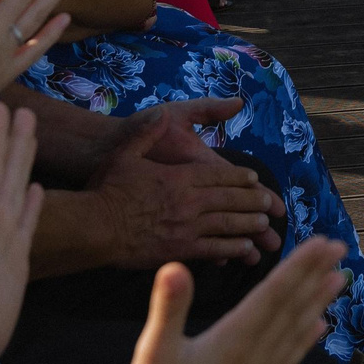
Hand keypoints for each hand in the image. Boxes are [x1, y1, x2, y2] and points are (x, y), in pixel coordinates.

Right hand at [95, 110, 285, 266]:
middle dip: (254, 200)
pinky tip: (243, 250)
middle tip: (270, 204)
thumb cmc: (106, 188)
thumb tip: (162, 114)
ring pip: (228, 224)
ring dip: (249, 224)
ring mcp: (186, 227)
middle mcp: (189, 201)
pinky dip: (231, 248)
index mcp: (180, 176)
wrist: (93, 226)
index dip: (240, 177)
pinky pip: (213, 249)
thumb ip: (148, 131)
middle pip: (231, 198)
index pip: (220, 173)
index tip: (254, 179)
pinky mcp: (179, 250)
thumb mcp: (126, 151)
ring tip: (264, 226)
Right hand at [119, 241, 346, 363]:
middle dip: (315, 275)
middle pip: (291, 308)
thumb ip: (168, 308)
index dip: (299, 267)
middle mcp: (254, 358)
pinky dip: (307, 339)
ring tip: (339, 278)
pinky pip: (290, 359)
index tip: (320, 243)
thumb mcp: (152, 351)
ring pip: (295, 332)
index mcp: (232, 343)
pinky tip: (319, 326)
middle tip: (339, 246)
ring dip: (318, 302)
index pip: (273, 295)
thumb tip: (174, 267)